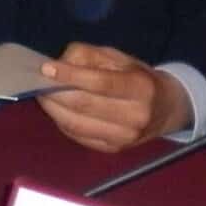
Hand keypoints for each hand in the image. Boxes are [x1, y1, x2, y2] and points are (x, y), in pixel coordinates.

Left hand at [36, 43, 190, 153]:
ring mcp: (124, 138)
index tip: (46, 68)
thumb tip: (59, 64)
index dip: (70, 75)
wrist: (167, 109)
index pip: (100, 82)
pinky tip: (56, 109)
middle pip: (84, 105)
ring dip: (53, 109)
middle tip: (38, 81)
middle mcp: (135, 117)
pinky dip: (61, 121)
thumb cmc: (139, 78)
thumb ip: (89, 56)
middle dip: (55, 93)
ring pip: (76, 124)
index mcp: (141, 89)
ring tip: (42, 94)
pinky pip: (77, 135)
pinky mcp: (112, 149)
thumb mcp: (120, 58)